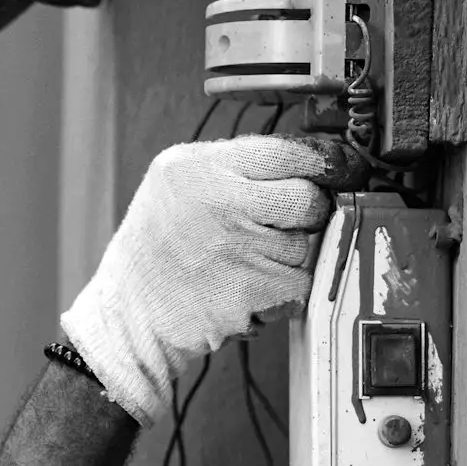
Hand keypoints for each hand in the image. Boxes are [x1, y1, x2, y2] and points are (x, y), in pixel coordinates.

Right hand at [60, 136, 365, 427]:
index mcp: (196, 167)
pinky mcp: (254, 289)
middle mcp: (219, 201)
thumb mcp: (175, 183)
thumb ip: (233, 165)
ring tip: (247, 260)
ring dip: (290, 255)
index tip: (337, 168)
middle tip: (277, 225)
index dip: (322, 161)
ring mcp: (239, 247)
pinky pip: (301, 281)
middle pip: (308, 197)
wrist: (130, 314)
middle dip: (305, 213)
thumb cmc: (154, 251)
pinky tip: (250, 285)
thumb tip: (311, 159)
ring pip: (307, 243)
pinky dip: (285, 288)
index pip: (286, 151)